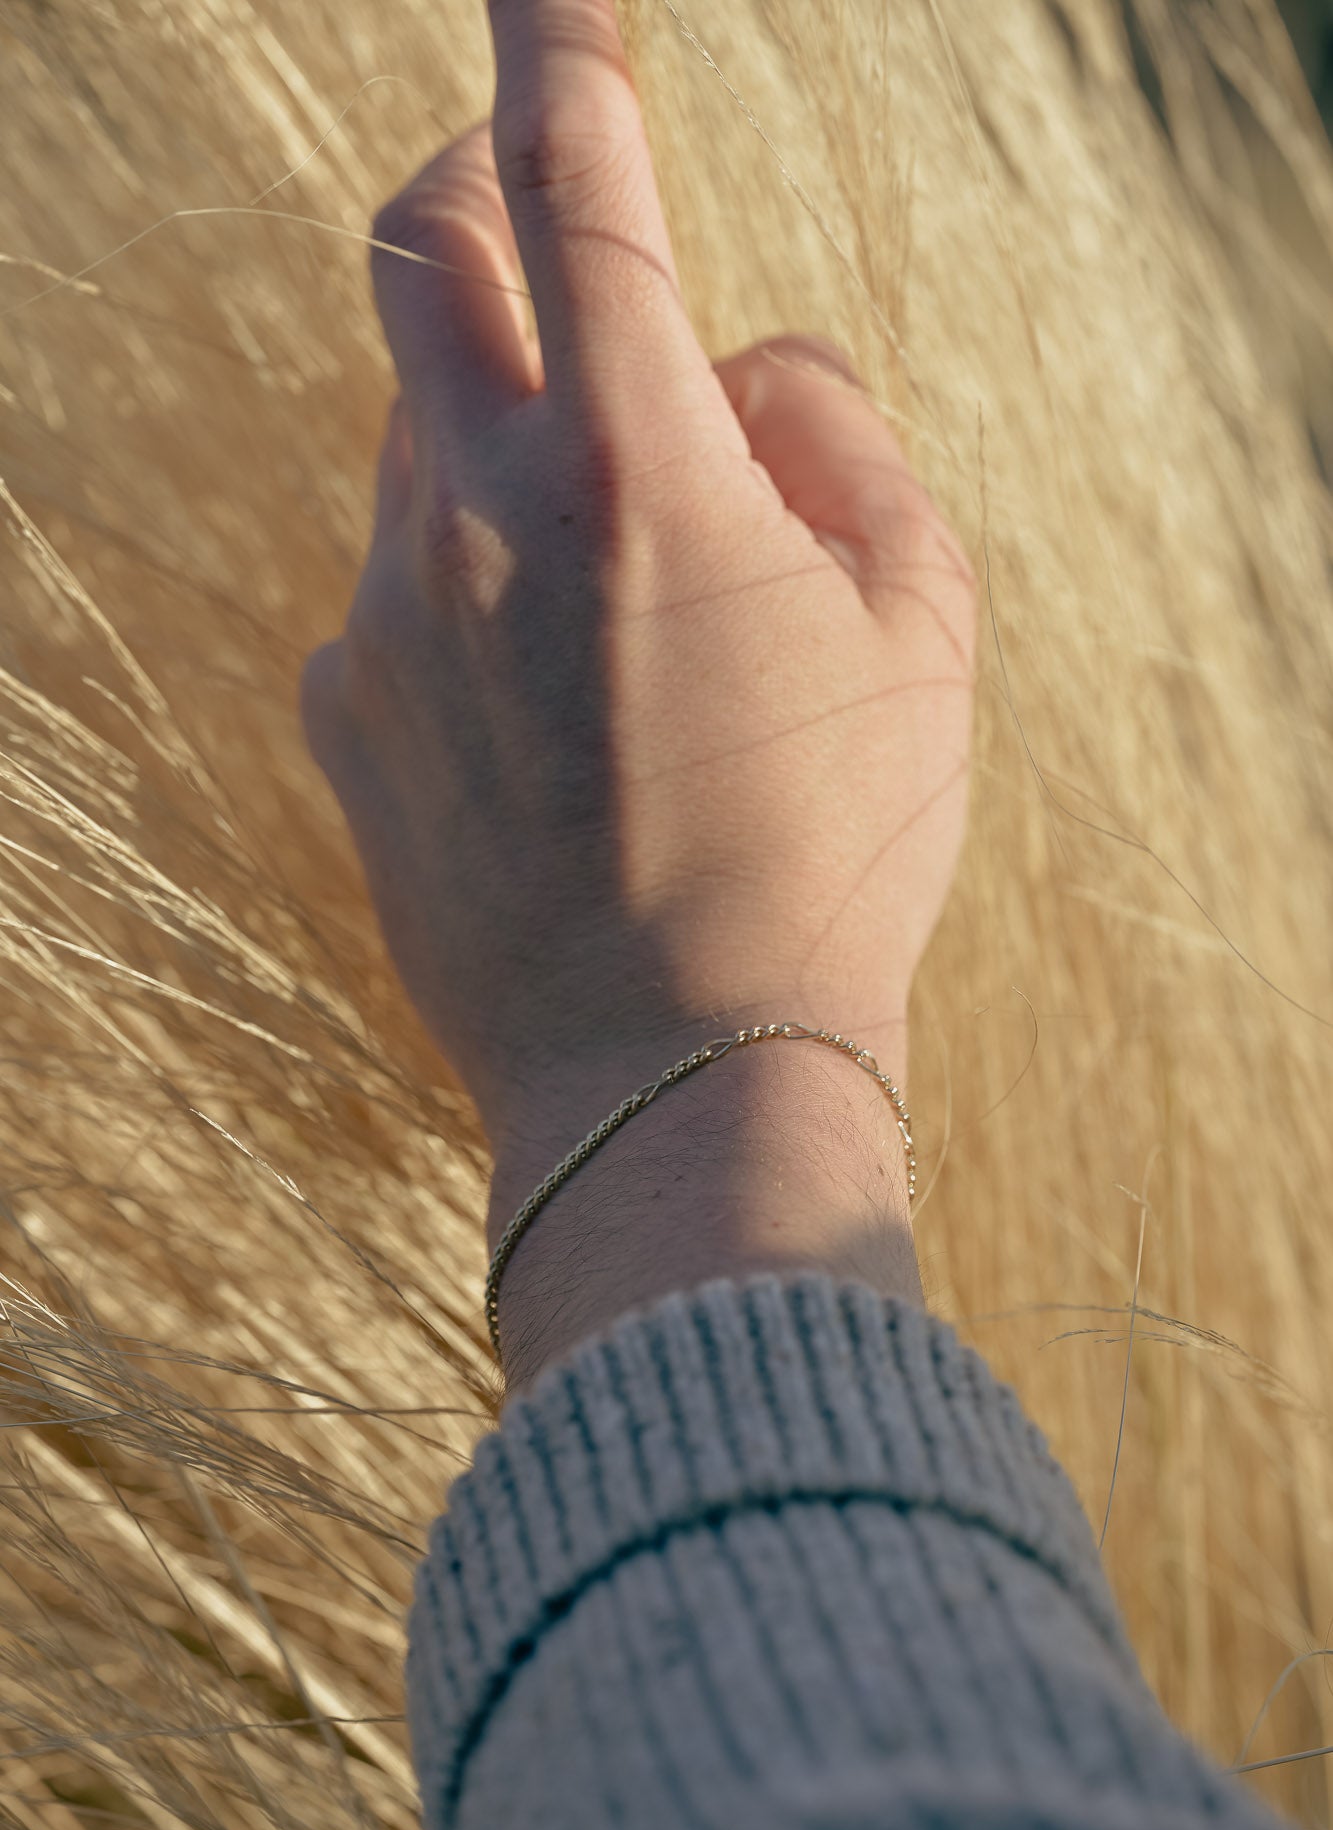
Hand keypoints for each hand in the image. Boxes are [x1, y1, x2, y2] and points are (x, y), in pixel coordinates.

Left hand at [300, 0, 975, 1171]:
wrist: (670, 1075)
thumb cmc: (830, 859)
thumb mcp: (925, 633)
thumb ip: (846, 442)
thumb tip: (749, 370)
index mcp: (640, 474)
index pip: (584, 180)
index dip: (560, 40)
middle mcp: (478, 519)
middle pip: (414, 251)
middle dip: (469, 185)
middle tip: (528, 200)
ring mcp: (386, 620)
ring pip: (410, 431)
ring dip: (495, 431)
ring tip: (609, 582)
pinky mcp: (341, 716)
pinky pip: (387, 583)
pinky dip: (458, 580)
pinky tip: (540, 702)